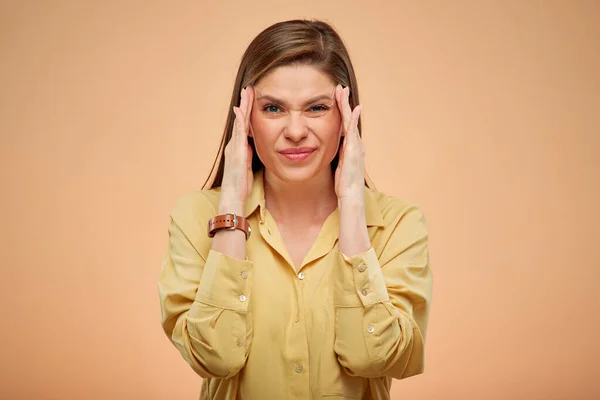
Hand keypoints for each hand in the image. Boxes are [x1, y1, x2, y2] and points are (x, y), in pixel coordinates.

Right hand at [220, 85, 254, 206]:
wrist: (233, 197)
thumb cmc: (241, 186)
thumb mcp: (248, 168)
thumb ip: (249, 156)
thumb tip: (252, 148)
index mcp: (238, 148)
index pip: (244, 126)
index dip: (248, 112)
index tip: (252, 99)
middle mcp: (234, 145)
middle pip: (241, 120)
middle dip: (245, 104)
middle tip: (249, 88)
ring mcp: (234, 147)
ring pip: (240, 122)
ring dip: (243, 107)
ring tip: (247, 92)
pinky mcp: (236, 152)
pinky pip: (239, 133)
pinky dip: (240, 120)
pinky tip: (242, 110)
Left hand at [334, 84, 363, 201]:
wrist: (350, 195)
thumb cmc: (344, 184)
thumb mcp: (339, 166)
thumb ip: (338, 156)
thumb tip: (332, 150)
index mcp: (351, 147)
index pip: (344, 124)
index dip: (341, 111)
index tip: (337, 98)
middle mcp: (356, 144)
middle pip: (349, 118)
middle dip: (344, 103)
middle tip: (340, 87)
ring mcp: (356, 146)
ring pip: (350, 120)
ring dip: (347, 105)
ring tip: (343, 91)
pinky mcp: (354, 150)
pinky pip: (353, 130)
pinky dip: (354, 118)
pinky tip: (354, 108)